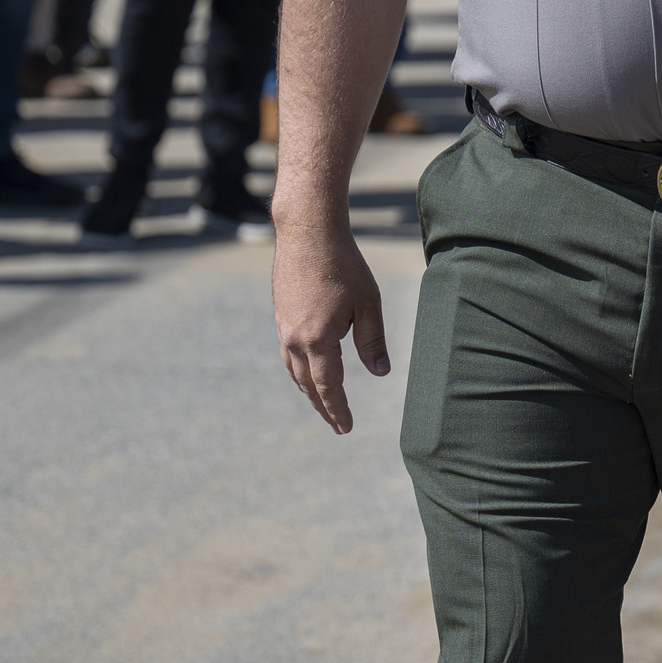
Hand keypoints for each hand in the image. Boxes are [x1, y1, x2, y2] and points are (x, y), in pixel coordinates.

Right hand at [273, 216, 386, 435]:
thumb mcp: (368, 304)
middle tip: (338, 426)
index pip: (329, 386)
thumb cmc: (344, 266)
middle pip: (309, 385)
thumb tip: (380, 372)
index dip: (338, 409)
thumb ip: (372, 340)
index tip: (347, 428)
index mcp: (317, 339)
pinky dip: (301, 371)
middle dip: (324, 406)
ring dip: (310, 391)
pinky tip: (310, 372)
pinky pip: (290, 355)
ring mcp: (283, 328)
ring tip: (325, 404)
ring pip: (296, 371)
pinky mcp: (281, 317)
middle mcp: (294, 339)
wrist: (307, 233)